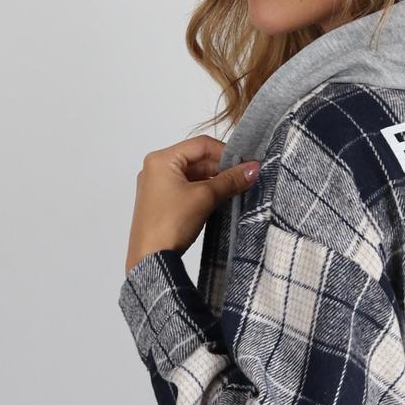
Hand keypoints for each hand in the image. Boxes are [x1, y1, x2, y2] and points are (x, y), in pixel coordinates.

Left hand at [124, 135, 258, 276]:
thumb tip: (254, 168)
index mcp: (161, 159)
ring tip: (235, 190)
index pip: (201, 144)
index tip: (246, 164)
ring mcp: (156, 186)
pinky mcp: (160, 202)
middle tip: (244, 178)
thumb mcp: (204, 197)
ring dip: (214, 181)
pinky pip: (186, 189)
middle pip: (196, 159)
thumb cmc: (171, 223)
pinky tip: (220, 200)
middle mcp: (156, 168)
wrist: (150, 259)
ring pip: (193, 175)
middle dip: (221, 168)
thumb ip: (230, 180)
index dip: (226, 152)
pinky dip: (204, 192)